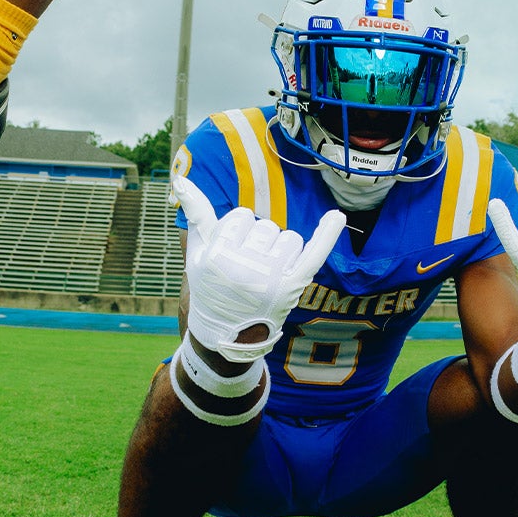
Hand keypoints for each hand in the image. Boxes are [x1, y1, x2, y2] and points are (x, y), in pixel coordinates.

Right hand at [173, 174, 345, 361]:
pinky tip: (336, 216)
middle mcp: (244, 267)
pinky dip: (326, 234)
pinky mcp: (292, 288)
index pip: (240, 215)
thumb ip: (195, 214)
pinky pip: (314, 253)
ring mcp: (271, 278)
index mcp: (217, 257)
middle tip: (246, 271)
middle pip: (265, 226)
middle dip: (258, 242)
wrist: (227, 336)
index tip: (229, 256)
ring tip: (265, 276)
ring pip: (289, 238)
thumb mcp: (197, 253)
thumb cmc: (210, 287)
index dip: (236, 232)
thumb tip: (181, 180)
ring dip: (280, 251)